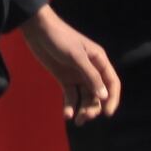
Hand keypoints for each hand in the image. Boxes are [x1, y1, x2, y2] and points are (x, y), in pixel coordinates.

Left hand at [22, 5, 120, 119]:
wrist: (38, 31)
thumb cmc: (61, 38)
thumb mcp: (77, 56)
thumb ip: (91, 76)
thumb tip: (104, 96)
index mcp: (99, 61)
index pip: (112, 83)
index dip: (112, 99)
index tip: (108, 114)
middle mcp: (91, 70)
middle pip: (98, 94)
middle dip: (94, 107)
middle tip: (85, 117)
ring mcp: (77, 75)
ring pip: (85, 97)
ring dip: (83, 110)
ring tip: (76, 120)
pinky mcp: (64, 79)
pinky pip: (71, 96)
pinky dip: (70, 106)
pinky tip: (67, 115)